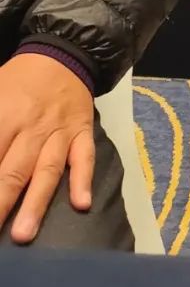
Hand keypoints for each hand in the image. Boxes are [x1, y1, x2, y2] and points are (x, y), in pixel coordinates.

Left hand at [0, 54, 94, 243]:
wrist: (63, 52)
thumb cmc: (16, 79)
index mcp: (4, 116)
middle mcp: (32, 128)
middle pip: (11, 171)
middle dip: (0, 203)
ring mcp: (60, 132)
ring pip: (46, 170)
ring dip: (35, 203)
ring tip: (24, 234)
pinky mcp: (82, 132)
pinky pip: (84, 157)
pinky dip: (83, 179)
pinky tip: (82, 203)